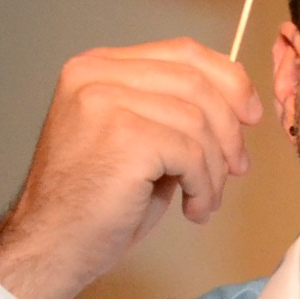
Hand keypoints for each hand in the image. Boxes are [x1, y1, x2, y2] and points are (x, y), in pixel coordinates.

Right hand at [0, 38, 261, 298]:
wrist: (50, 246)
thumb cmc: (93, 204)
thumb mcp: (134, 140)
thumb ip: (172, 112)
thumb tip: (235, 108)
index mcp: (97, 67)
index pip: (182, 53)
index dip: (227, 80)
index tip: (249, 114)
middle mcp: (96, 75)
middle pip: (197, 82)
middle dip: (230, 129)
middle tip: (236, 168)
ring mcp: (107, 101)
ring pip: (199, 121)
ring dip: (215, 168)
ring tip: (203, 199)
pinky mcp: (124, 136)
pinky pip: (192, 154)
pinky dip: (204, 186)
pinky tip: (193, 209)